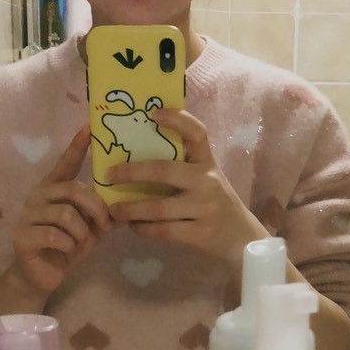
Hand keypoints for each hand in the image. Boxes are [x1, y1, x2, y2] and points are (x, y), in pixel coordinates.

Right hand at [10, 126, 112, 296]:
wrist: (41, 277)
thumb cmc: (66, 248)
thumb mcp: (91, 229)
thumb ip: (104, 215)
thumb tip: (129, 205)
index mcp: (54, 189)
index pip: (65, 162)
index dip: (77, 146)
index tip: (89, 127)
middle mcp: (38, 195)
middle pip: (72, 190)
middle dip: (95, 208)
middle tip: (104, 224)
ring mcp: (27, 215)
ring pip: (65, 214)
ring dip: (81, 232)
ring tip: (79, 243)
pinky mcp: (21, 236)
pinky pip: (54, 235)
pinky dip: (68, 245)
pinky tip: (66, 251)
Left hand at [107, 108, 266, 268]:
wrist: (239, 236)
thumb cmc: (213, 201)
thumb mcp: (205, 177)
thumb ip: (182, 165)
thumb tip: (138, 149)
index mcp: (207, 162)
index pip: (197, 133)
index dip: (177, 120)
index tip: (154, 113)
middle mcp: (207, 182)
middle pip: (164, 171)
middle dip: (132, 172)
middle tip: (109, 175)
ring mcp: (204, 208)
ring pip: (159, 207)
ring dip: (131, 209)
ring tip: (114, 210)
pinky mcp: (200, 233)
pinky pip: (164, 230)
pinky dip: (144, 229)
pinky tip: (133, 226)